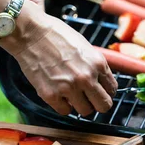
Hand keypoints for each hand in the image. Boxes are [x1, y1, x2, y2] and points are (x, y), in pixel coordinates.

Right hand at [1, 2, 117, 115]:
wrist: (31, 33)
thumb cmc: (57, 36)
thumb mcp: (85, 47)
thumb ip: (95, 66)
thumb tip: (101, 82)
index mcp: (98, 63)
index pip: (112, 89)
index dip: (106, 92)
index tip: (100, 92)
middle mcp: (86, 77)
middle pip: (104, 106)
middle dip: (98, 103)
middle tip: (90, 99)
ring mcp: (69, 88)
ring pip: (85, 111)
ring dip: (80, 105)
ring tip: (72, 94)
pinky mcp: (51, 95)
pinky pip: (65, 111)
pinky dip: (63, 105)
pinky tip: (59, 93)